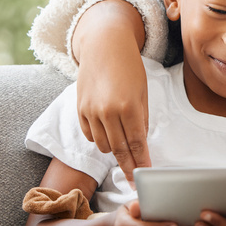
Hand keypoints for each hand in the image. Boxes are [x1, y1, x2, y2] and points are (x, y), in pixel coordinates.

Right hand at [74, 0, 151, 180]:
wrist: (104, 47)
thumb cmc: (129, 67)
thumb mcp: (143, 92)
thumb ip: (142, 118)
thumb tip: (140, 142)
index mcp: (129, 107)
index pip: (136, 143)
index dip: (141, 161)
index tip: (145, 174)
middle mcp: (108, 112)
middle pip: (119, 149)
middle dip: (129, 166)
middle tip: (135, 179)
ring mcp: (91, 111)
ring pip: (103, 145)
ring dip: (114, 150)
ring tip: (123, 152)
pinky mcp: (79, 109)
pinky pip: (89, 135)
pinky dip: (99, 139)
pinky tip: (108, 136)